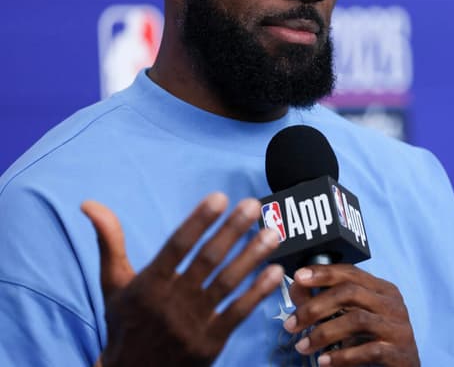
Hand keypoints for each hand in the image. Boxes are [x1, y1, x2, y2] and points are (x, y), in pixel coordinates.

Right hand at [81, 193, 283, 366]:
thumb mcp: (113, 285)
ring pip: (227, 284)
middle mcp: (170, 304)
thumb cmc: (125, 324)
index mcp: (147, 286)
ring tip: (272, 232)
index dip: (199, 221)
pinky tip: (276, 270)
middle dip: (232, 231)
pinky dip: (258, 292)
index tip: (220, 197)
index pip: (177, 246)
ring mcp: (192, 325)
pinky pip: (238, 313)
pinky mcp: (210, 343)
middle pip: (207, 261)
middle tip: (253, 206)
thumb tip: (90, 204)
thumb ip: (110, 242)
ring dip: (252, 256)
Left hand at [285, 264, 419, 366]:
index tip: (298, 277)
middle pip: (351, 293)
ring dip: (323, 333)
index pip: (351, 273)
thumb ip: (325, 303)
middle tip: (291, 324)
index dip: (324, 273)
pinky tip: (324, 362)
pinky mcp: (399, 352)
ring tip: (302, 347)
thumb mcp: (350, 320)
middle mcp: (393, 304)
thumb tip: (297, 287)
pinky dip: (342, 356)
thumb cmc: (373, 343)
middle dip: (315, 307)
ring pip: (357, 320)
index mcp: (382, 290)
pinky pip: (369, 350)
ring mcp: (398, 327)